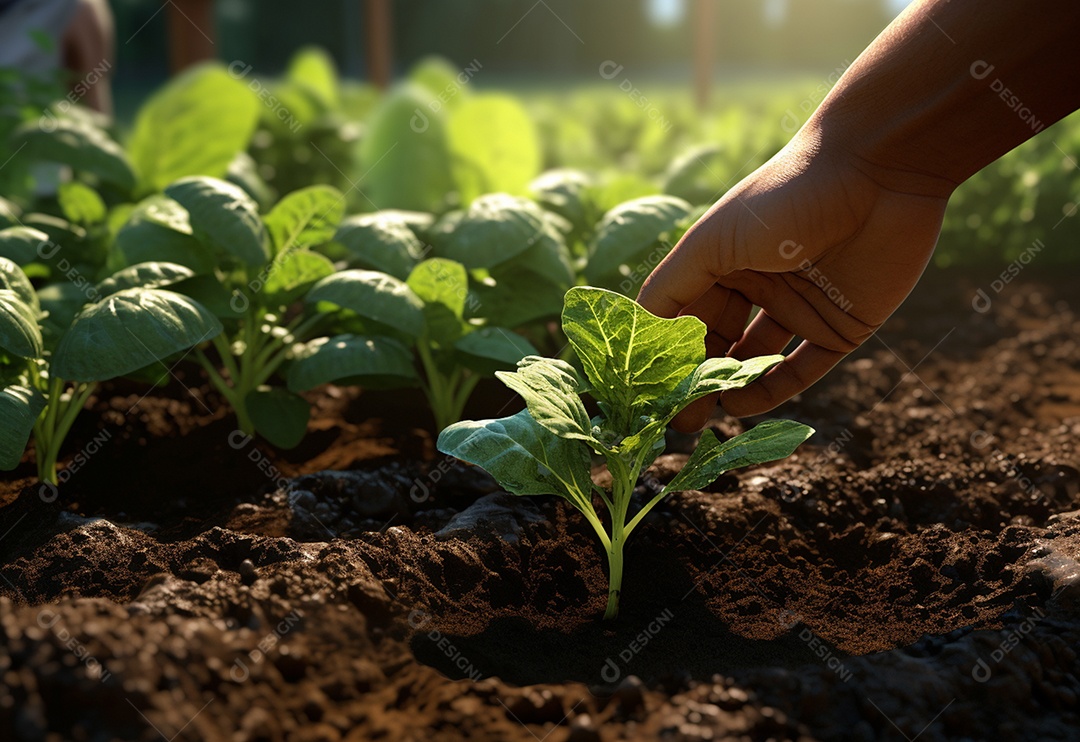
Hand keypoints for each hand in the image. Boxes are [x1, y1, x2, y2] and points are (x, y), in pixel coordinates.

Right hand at [638, 134, 950, 430]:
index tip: (646, 388)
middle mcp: (758, 286)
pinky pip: (802, 370)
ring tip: (705, 417)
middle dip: (695, 381)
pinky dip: (772, 391)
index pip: (684, 318)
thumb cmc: (783, 197)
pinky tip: (743, 406)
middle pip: (717, 345)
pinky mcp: (840, 327)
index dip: (666, 353)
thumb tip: (638, 336)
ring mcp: (799, 308)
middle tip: (673, 419)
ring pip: (755, 362)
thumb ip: (671, 289)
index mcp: (722, 261)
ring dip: (729, 390)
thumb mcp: (712, 241)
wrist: (877, 172)